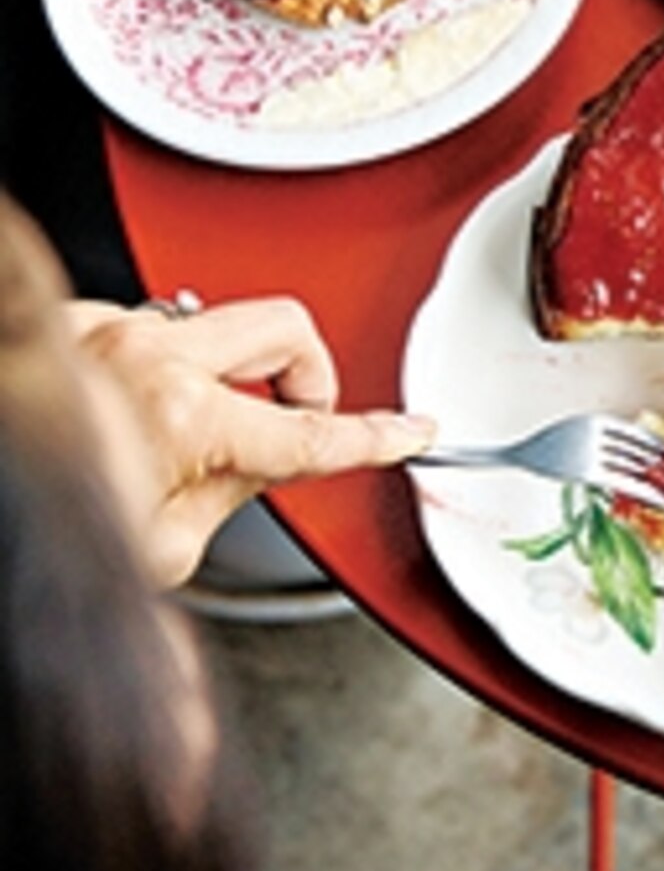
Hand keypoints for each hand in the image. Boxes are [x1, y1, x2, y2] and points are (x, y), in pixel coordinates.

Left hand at [65, 295, 431, 590]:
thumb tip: (255, 462)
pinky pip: (145, 324)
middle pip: (283, 327)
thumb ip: (228, 495)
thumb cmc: (48, 533)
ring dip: (220, 370)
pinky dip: (154, 364)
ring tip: (191, 428)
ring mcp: (103, 329)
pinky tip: (129, 410)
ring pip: (212, 322)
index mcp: (185, 415)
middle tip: (300, 413)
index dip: (375, 436)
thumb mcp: (160, 549)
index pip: (311, 432)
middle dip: (308, 371)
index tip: (409, 428)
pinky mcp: (67, 322)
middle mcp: (146, 353)